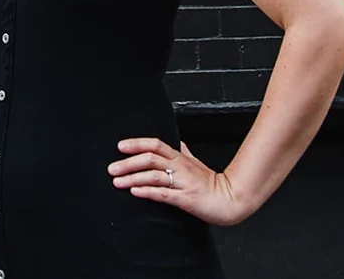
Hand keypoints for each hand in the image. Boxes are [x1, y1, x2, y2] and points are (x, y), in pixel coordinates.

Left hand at [109, 138, 251, 225]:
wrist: (231, 199)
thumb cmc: (213, 183)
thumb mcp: (197, 163)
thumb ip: (185, 153)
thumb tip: (178, 143)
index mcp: (181, 158)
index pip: (155, 145)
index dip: (136, 144)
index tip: (120, 146)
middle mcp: (180, 167)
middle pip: (150, 159)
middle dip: (128, 162)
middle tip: (112, 168)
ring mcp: (183, 182)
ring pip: (154, 175)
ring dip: (133, 177)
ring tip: (117, 181)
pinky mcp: (186, 198)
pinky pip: (164, 194)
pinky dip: (148, 191)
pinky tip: (135, 191)